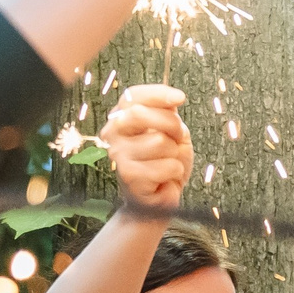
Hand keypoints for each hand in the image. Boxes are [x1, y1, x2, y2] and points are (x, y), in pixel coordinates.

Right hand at [101, 84, 192, 209]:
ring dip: (174, 153)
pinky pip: (167, 165)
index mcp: (121, 118)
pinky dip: (175, 171)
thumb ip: (169, 115)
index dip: (157, 93)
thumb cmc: (165, 162)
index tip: (180, 97)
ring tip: (167, 162)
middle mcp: (113, 133)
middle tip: (177, 138)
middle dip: (170, 124)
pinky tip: (164, 178)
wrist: (158, 199)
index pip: (133, 96)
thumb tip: (174, 98)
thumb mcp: (172, 133)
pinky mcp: (129, 175)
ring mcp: (118, 154)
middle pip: (141, 114)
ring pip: (160, 141)